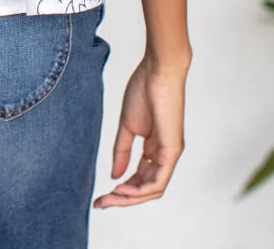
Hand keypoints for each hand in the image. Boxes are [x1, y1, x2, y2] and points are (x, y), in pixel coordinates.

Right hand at [93, 56, 188, 208]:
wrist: (158, 70)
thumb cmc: (144, 90)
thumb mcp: (128, 125)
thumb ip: (121, 150)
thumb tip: (114, 176)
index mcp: (155, 148)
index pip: (139, 178)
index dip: (120, 190)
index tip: (100, 195)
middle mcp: (164, 155)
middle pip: (144, 188)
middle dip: (122, 199)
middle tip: (100, 203)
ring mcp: (170, 154)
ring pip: (152, 189)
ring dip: (129, 198)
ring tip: (109, 198)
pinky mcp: (172, 150)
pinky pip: (158, 181)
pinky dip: (140, 189)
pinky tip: (122, 189)